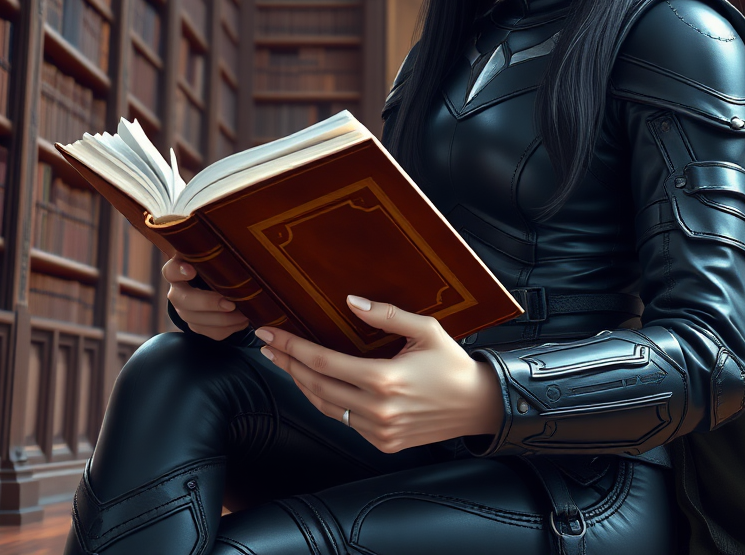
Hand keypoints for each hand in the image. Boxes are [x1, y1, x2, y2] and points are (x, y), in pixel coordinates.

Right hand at [163, 254, 250, 340]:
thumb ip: (219, 250)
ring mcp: (186, 311)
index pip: (171, 271)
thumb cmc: (219, 262)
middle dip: (208, 304)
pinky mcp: (197, 325)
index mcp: (180, 270)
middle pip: (184, 301)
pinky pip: (210, 332)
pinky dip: (229, 329)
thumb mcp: (217, 254)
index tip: (192, 271)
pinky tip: (244, 320)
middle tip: (230, 304)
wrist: (218, 282)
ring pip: (197, 321)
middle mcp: (179, 291)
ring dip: (223, 320)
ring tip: (245, 314)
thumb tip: (238, 239)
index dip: (179, 271)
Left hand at [255, 296, 503, 452]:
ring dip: (301, 384)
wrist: (476, 406)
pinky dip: (326, 401)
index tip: (270, 333)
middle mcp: (377, 409)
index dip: (292, 347)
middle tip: (268, 345)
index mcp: (384, 379)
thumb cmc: (452, 363)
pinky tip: (317, 384)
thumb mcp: (426, 329)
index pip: (323, 362)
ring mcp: (378, 431)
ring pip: (325, 407)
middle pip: (315, 386)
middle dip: (287, 363)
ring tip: (284, 362)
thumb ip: (386, 315)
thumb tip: (350, 301)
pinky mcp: (382, 443)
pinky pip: (343, 421)